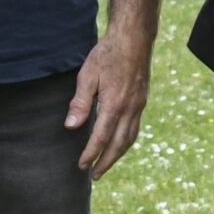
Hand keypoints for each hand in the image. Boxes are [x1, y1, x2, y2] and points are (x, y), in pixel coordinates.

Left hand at [67, 29, 153, 178]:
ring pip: (130, 138)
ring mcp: (139, 105)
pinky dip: (126, 141)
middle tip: (94, 175)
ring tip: (106, 164)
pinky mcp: (142, 101)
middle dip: (106, 161)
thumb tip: (71, 126)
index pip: (101, 137)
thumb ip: (80, 102)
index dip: (91, 153)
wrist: (134, 39)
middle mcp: (130, 108)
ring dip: (118, 154)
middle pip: (119, 144)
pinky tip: (118, 143)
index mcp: (115, 104)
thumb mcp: (88, 76)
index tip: (81, 165)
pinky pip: (135, 127)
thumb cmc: (107, 54)